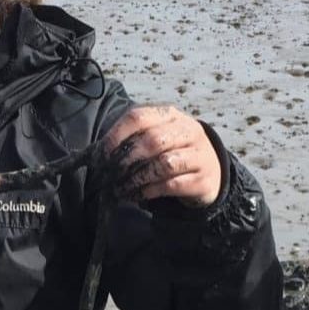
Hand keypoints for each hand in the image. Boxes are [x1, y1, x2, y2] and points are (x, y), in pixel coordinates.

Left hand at [102, 104, 221, 206]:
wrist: (211, 170)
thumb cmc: (173, 151)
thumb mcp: (156, 137)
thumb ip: (131, 139)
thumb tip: (97, 153)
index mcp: (171, 115)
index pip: (139, 117)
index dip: (117, 135)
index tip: (103, 154)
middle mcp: (188, 131)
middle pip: (152, 141)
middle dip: (126, 159)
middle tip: (111, 173)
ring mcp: (199, 154)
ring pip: (163, 164)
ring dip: (137, 178)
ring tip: (122, 187)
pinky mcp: (203, 179)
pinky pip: (171, 184)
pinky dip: (149, 191)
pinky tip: (137, 194)